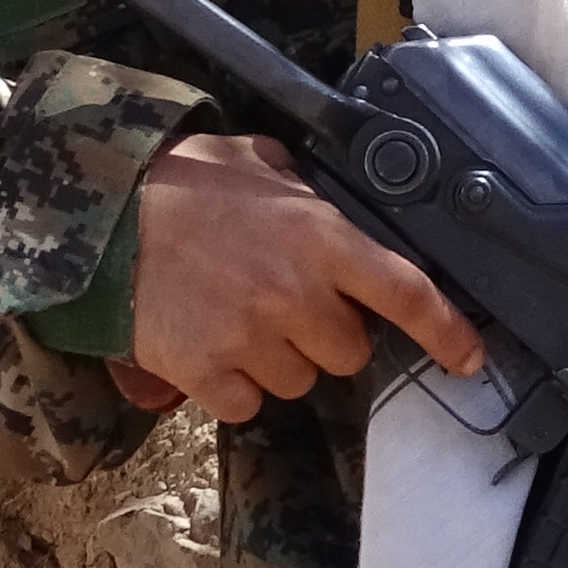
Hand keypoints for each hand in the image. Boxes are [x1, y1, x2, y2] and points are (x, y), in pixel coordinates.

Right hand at [120, 131, 482, 422]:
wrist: (98, 216)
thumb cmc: (178, 184)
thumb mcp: (257, 163)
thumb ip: (305, 190)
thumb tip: (329, 203)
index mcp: (321, 236)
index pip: (406, 292)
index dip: (446, 331)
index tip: (470, 358)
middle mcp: (296, 292)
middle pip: (350, 352)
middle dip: (325, 333)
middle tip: (282, 301)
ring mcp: (251, 337)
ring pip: (298, 381)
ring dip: (277, 359)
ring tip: (234, 315)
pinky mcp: (206, 371)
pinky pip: (246, 403)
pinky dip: (232, 384)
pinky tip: (209, 344)